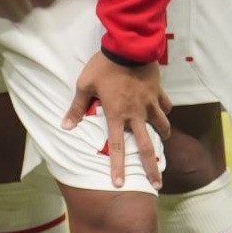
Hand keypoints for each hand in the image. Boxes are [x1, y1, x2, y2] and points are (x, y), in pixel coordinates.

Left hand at [68, 51, 168, 190]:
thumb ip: (77, 107)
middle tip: (157, 184)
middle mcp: (136, 114)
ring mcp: (150, 104)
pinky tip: (163, 112)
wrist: (129, 48)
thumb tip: (66, 126)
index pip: (116, 147)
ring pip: (162, 126)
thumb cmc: (103, 67)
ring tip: (163, 143)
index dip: (118, 167)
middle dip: (152, 168)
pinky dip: (165, 111)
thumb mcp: (84, 86)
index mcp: (117, 115)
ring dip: (162, 137)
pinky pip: (165, 106)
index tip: (120, 184)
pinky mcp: (158, 92)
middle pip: (147, 146)